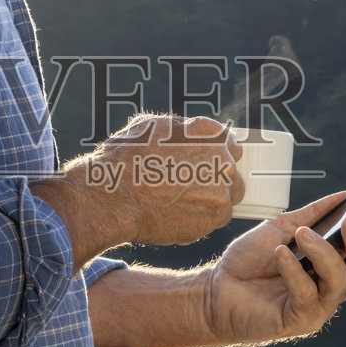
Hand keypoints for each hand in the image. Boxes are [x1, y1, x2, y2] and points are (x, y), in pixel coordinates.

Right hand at [86, 114, 244, 245]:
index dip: (215, 155)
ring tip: (180, 203)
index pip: (230, 144)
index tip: (204, 165)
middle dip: (214, 178)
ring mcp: (222, 188)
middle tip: (188, 187)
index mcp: (210, 133)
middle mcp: (222, 158)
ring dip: (210, 200)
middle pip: (231, 171)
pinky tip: (178, 215)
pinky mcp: (217, 215)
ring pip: (227, 196)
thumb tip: (186, 132)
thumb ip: (180, 130)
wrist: (114, 196)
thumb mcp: (152, 127)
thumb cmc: (125, 160)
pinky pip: (218, 218)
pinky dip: (202, 219)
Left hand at [201, 191, 345, 346]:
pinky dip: (294, 271)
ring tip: (303, 236)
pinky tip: (280, 255)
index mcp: (332, 260)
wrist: (215, 290)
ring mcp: (319, 305)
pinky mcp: (300, 320)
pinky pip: (307, 294)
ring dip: (323, 254)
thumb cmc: (249, 261)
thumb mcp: (281, 227)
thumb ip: (313, 214)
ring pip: (340, 281)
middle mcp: (332, 284)